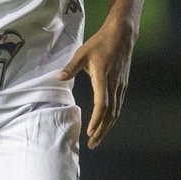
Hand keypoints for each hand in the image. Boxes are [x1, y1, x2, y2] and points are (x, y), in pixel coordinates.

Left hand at [55, 20, 133, 149]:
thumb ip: (70, 68)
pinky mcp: (123, 85)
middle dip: (101, 131)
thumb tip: (58, 78)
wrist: (122, 35)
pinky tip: (106, 123)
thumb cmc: (100, 43)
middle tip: (92, 144)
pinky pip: (118, 105)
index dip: (96, 119)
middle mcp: (115, 85)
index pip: (102, 104)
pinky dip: (112, 117)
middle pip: (110, 114)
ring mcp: (121, 86)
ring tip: (97, 138)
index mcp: (103, 79)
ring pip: (116, 112)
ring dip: (107, 127)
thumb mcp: (82, 53)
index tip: (90, 132)